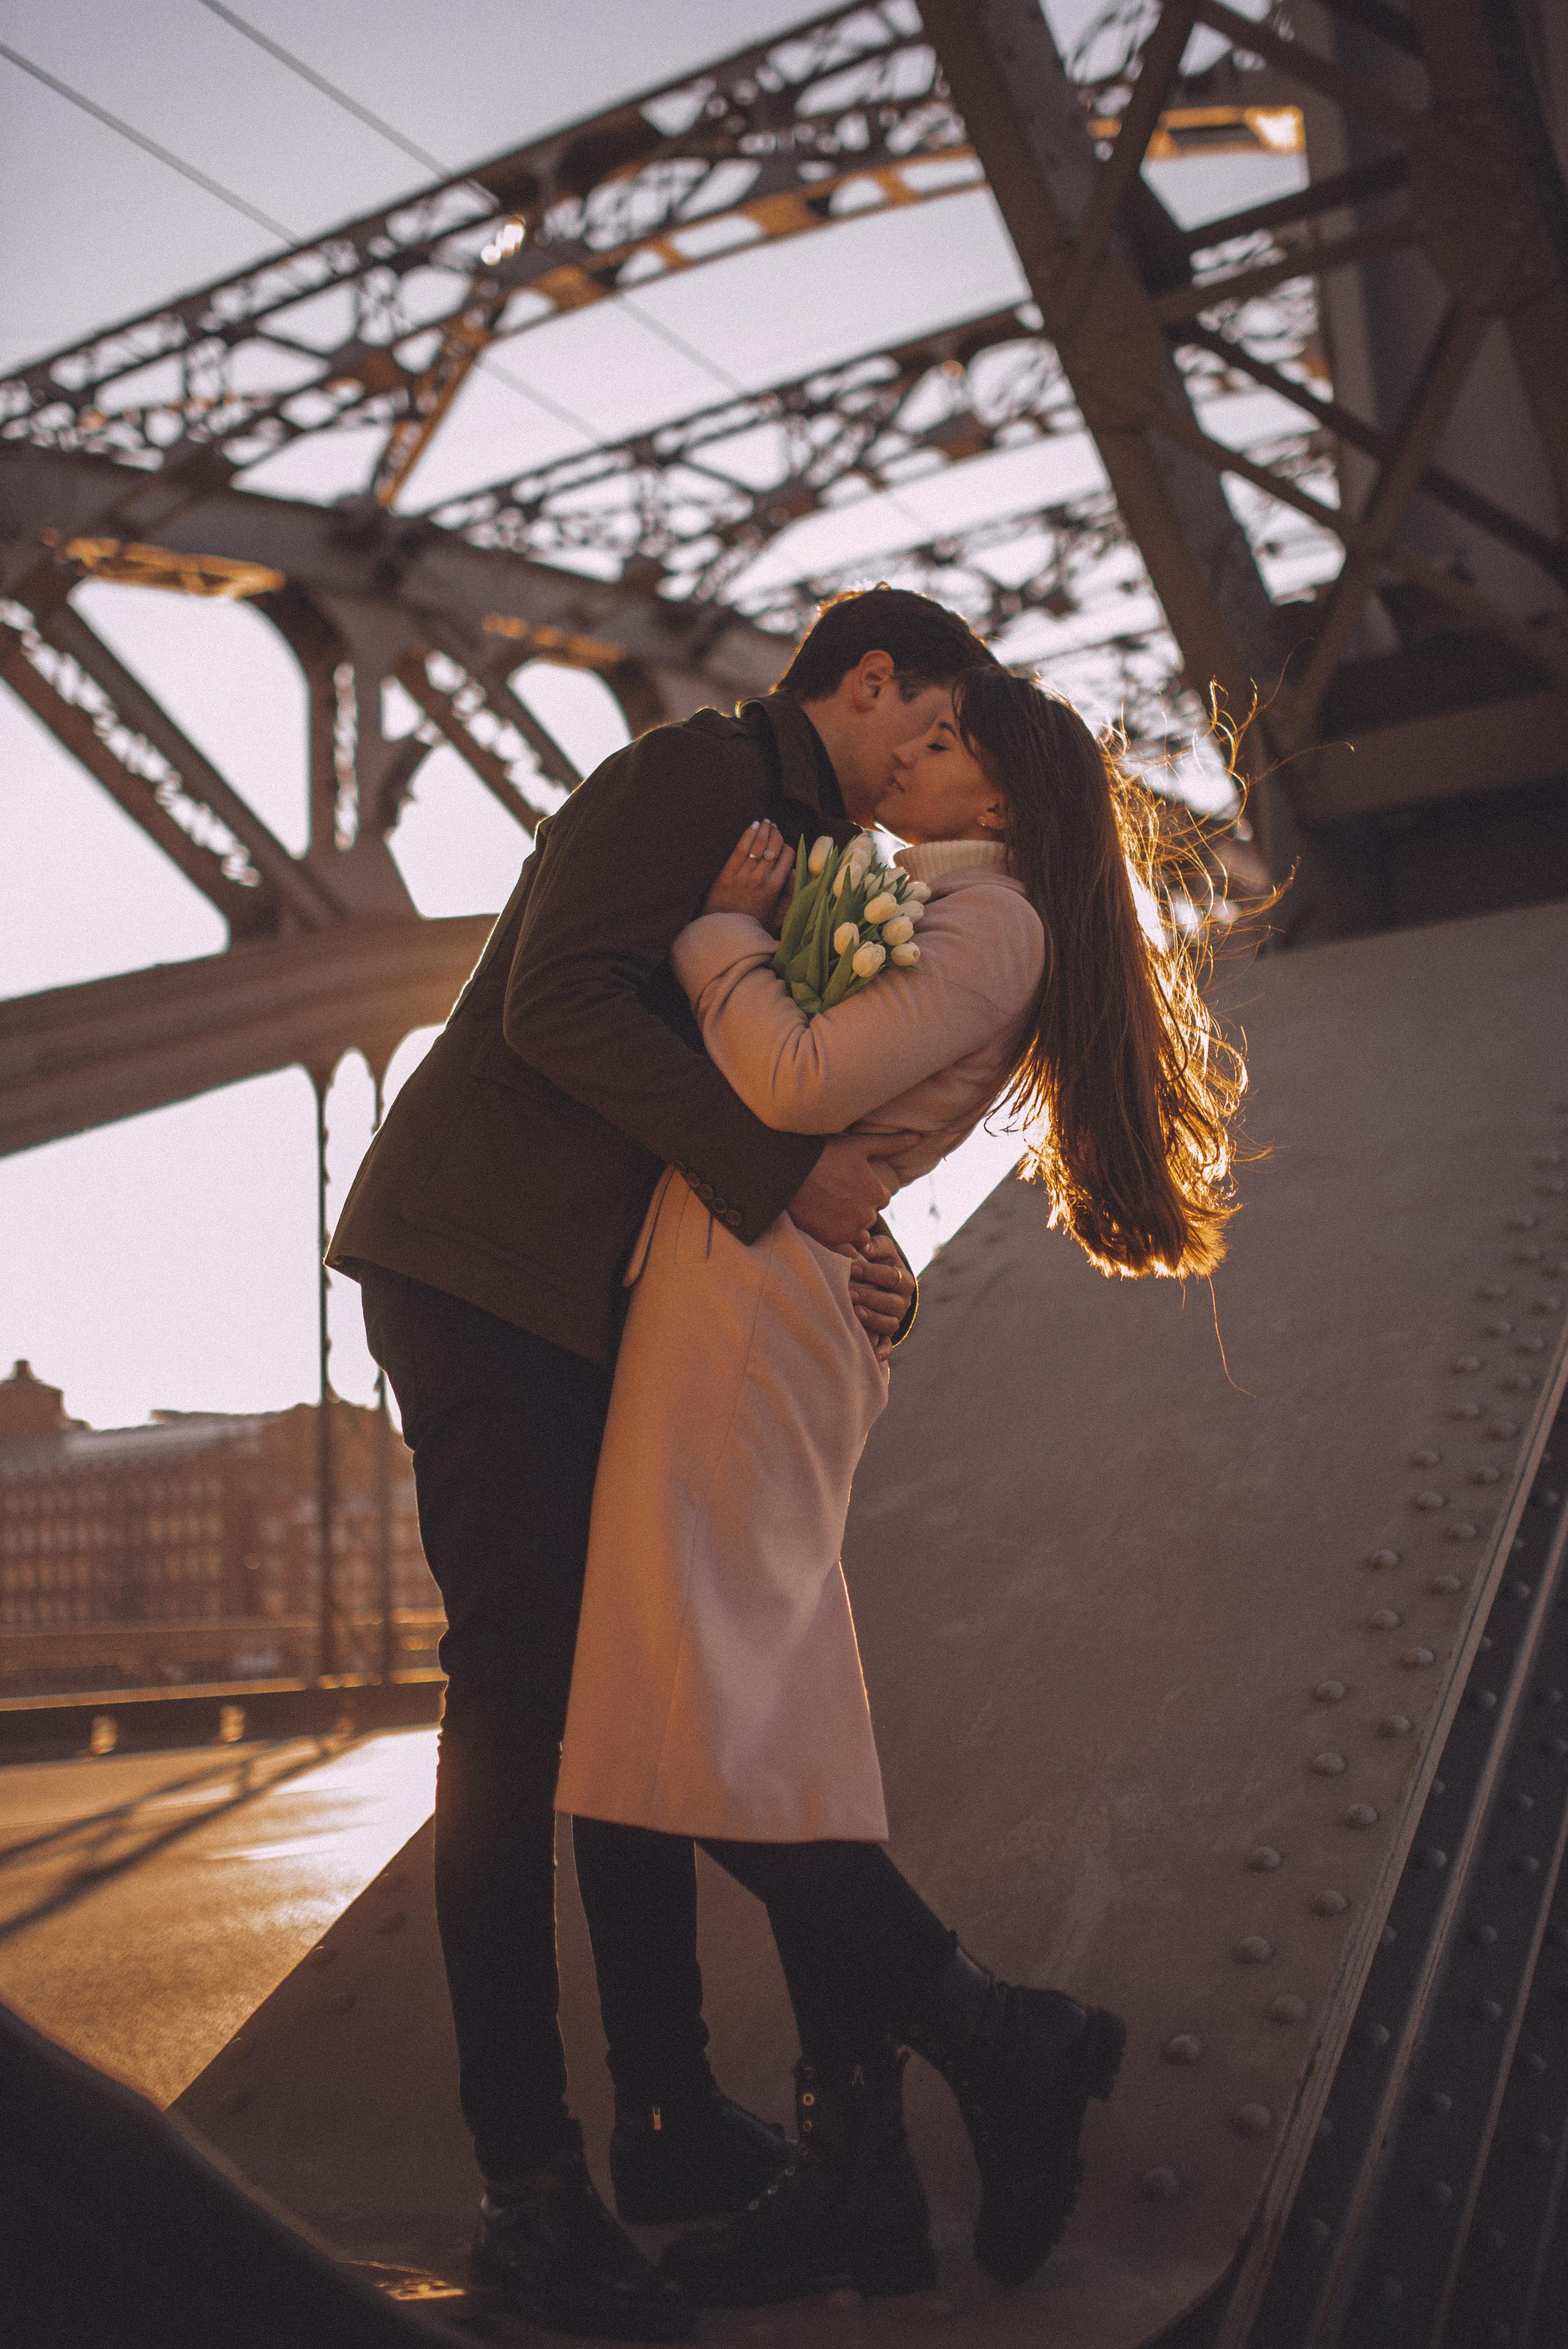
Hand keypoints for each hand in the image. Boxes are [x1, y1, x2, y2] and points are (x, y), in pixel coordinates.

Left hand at [703, 820, 794, 924]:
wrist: (726, 934)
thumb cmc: (754, 926)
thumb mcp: (780, 917)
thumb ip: (791, 895)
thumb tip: (795, 872)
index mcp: (776, 887)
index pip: (788, 857)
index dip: (787, 847)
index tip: (784, 844)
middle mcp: (761, 878)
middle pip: (773, 847)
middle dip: (776, 834)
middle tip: (774, 826)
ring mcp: (744, 875)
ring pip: (758, 845)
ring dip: (764, 830)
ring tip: (766, 822)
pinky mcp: (727, 874)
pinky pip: (740, 849)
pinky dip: (748, 835)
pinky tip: (753, 826)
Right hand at [787, 1133, 918, 1252]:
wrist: (789, 1173)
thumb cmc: (824, 1154)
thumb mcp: (860, 1144)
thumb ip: (891, 1144)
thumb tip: (917, 1138)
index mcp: (876, 1193)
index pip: (879, 1198)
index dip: (865, 1192)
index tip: (849, 1185)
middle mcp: (866, 1215)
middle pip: (868, 1217)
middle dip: (857, 1210)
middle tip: (836, 1197)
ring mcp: (849, 1230)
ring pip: (857, 1235)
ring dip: (849, 1227)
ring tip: (830, 1212)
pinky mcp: (832, 1241)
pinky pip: (845, 1251)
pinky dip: (840, 1244)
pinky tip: (828, 1229)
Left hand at [847, 1233, 914, 1361]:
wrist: (882, 1281)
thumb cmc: (878, 1262)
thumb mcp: (882, 1250)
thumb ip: (876, 1245)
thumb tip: (864, 1247)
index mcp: (903, 1279)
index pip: (891, 1276)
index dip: (872, 1272)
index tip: (852, 1267)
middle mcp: (902, 1302)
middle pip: (891, 1302)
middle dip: (870, 1296)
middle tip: (849, 1292)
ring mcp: (895, 1319)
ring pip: (889, 1323)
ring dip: (873, 1319)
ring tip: (855, 1312)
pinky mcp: (887, 1335)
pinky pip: (887, 1345)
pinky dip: (882, 1350)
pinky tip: (873, 1355)